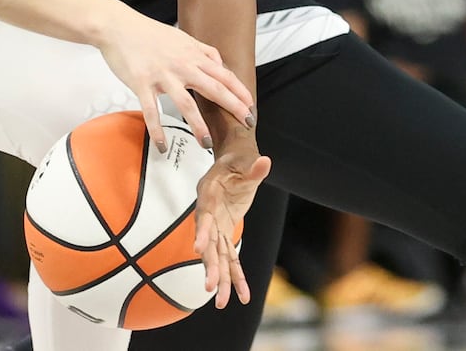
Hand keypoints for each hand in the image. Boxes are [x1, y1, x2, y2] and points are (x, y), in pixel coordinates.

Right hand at [96, 12, 255, 152]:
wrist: (118, 27)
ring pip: (185, 104)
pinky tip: (162, 145)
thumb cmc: (148, 33)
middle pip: (214, 89)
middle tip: (246, 124)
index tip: (251, 107)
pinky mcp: (142, 83)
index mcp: (192, 55)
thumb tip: (220, 64)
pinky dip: (157, 129)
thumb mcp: (182, 37)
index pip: (224, 75)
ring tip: (207, 144)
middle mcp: (182, 65)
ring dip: (198, 125)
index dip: (240, 92)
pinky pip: (152, 110)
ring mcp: (162, 75)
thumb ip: (203, 50)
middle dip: (233, 107)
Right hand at [193, 141, 271, 308]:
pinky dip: (236, 276)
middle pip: (209, 243)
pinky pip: (230, 258)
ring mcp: (216, 227)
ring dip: (220, 279)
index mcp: (209, 195)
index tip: (199, 249)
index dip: (202, 232)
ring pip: (217, 256)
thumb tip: (265, 162)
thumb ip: (255, 168)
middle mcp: (209, 214)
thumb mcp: (247, 162)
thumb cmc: (239, 161)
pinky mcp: (225, 233)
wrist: (233, 163)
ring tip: (222, 303)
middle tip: (211, 287)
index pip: (204, 216)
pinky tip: (243, 296)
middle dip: (210, 266)